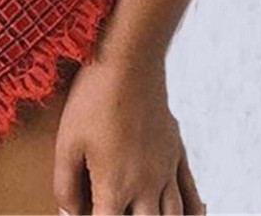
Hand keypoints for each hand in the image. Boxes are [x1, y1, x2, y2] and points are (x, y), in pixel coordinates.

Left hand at [53, 54, 204, 214]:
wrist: (130, 59)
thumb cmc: (95, 97)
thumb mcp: (67, 141)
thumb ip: (66, 185)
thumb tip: (68, 213)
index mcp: (115, 185)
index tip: (87, 214)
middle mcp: (146, 185)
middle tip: (116, 209)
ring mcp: (166, 169)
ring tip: (146, 214)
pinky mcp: (176, 151)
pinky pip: (192, 191)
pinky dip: (194, 210)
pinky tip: (195, 214)